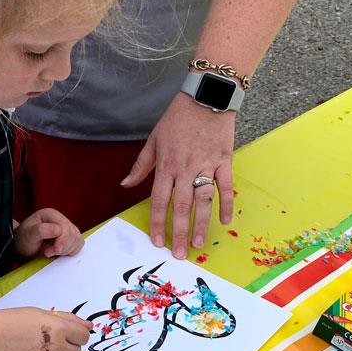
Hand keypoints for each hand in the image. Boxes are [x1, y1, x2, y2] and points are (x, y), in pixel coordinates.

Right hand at [0, 307, 91, 350]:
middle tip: (46, 339)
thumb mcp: (41, 314)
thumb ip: (68, 319)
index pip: (83, 336)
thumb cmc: (12, 322)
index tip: (67, 333)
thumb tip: (89, 326)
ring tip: (34, 348)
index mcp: (59, 329)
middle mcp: (57, 348)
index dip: (76, 334)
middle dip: (66, 346)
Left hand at [14, 208, 83, 258]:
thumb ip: (41, 231)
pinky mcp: (70, 237)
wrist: (24, 246)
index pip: (65, 228)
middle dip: (62, 247)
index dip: (61, 242)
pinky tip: (59, 252)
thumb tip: (58, 230)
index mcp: (51, 215)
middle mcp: (61, 219)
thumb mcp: (28, 235)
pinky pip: (79, 244)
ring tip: (52, 251)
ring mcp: (67, 228)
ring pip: (78, 239)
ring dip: (66, 250)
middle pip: (73, 234)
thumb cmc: (24, 239)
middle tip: (48, 252)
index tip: (49, 252)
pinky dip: (71, 251)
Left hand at [120, 92, 234, 257]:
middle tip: (180, 253)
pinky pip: (225, 186)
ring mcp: (205, 165)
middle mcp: (184, 169)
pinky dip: (226, 204)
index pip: (158, 200)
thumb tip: (124, 184)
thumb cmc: (177, 118)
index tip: (157, 241)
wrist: (205, 96)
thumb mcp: (153, 139)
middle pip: (181, 206)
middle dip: (179, 231)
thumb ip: (140, 165)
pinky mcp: (223, 160)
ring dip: (201, 223)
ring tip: (199, 243)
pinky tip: (225, 221)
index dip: (157, 222)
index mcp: (166, 165)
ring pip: (203, 200)